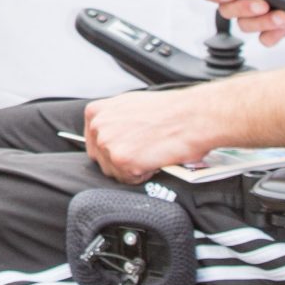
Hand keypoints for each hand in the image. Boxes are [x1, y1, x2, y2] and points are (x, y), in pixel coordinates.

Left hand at [84, 85, 222, 181]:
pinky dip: (143, 175)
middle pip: (101, 159)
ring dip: (133, 169)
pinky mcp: (121, 160)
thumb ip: (114, 120)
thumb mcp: (130, 105)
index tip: (126, 150)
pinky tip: (154, 159)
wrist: (190, 116)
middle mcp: (97, 126)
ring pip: (114, 172)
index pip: (93, 142)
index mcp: (96, 112)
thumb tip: (112, 133)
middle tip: (143, 153)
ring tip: (151, 153)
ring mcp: (107, 143)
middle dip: (121, 161)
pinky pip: (129, 179)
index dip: (112, 150)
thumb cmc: (168, 110)